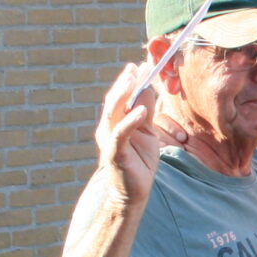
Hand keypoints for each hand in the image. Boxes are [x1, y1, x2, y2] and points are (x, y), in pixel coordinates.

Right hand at [97, 59, 163, 204]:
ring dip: (123, 95)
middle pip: (114, 99)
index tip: (139, 65)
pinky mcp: (115, 153)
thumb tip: (148, 89)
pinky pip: (121, 133)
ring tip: (134, 80)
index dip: (129, 80)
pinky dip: (130, 121)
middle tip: (136, 68)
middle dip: (125, 83)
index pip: (121, 96)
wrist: (134, 191)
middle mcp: (108, 127)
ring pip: (113, 112)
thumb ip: (145, 112)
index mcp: (116, 121)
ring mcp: (109, 139)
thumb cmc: (139, 161)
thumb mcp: (147, 132)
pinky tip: (141, 111)